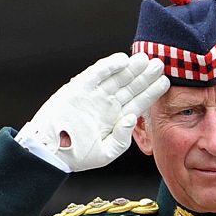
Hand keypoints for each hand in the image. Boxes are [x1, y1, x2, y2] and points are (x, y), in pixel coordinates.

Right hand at [19, 52, 168, 171]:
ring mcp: (94, 95)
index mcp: (116, 119)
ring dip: (131, 68)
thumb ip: (122, 138)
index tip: (166, 82)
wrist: (50, 151)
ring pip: (117, 78)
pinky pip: (97, 73)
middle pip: (131, 87)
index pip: (138, 102)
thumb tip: (133, 117)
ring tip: (146, 59)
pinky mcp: (79, 87)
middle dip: (145, 76)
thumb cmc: (77, 156)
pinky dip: (109, 66)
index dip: (151, 92)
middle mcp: (107, 104)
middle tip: (161, 63)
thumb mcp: (106, 153)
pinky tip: (123, 60)